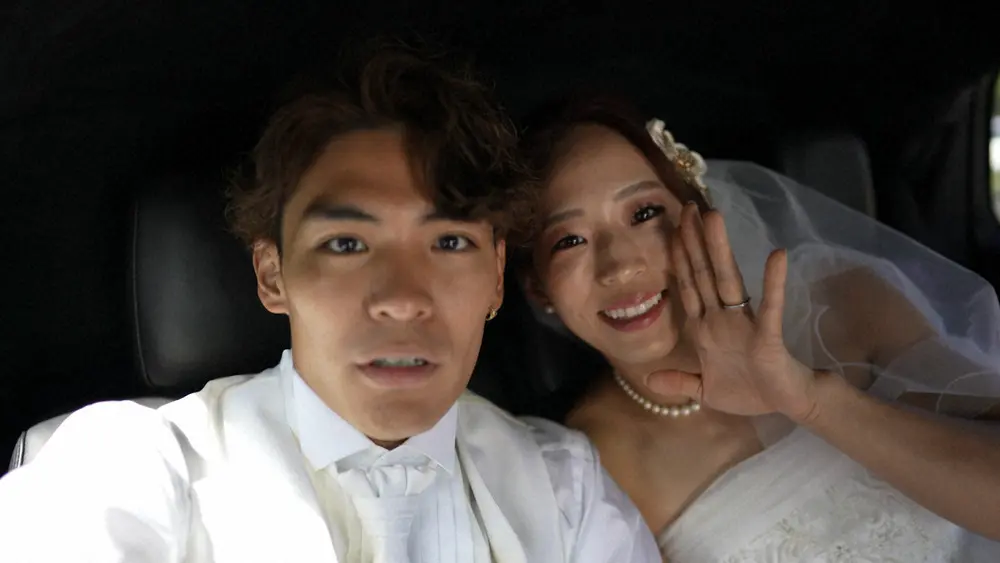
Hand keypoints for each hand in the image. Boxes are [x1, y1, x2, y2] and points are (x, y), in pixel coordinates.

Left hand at [646, 204, 818, 420]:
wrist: (784, 404)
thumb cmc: (748, 391)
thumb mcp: (705, 390)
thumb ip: (680, 381)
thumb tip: (650, 380)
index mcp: (704, 328)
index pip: (687, 285)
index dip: (678, 258)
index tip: (671, 227)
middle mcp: (721, 318)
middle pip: (704, 273)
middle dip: (694, 240)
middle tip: (688, 205)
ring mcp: (744, 324)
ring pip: (728, 281)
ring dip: (720, 249)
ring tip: (714, 216)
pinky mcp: (767, 336)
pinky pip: (770, 307)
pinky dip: (774, 283)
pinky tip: (777, 256)